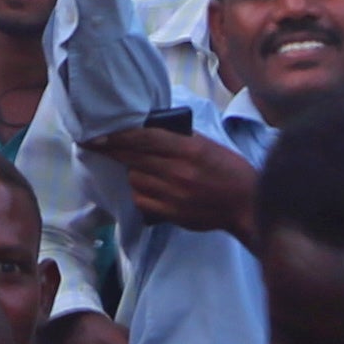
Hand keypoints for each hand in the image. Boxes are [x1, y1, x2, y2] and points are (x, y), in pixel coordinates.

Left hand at [83, 122, 261, 239]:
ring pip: (135, 179)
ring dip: (132, 171)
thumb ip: (179, 139)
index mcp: (189, 149)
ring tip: (140, 168)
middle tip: (97, 145)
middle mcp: (178, 171)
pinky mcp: (171, 212)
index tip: (98, 136)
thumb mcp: (208, 146)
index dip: (117, 136)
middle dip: (113, 151)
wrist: (246, 205)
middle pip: (133, 158)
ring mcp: (173, 194)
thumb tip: (148, 131)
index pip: (144, 139)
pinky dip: (139, 191)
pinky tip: (147, 186)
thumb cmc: (229, 170)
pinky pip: (141, 199)